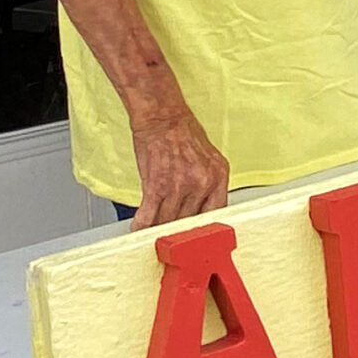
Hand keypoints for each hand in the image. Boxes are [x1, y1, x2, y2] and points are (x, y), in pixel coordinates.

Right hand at [126, 101, 228, 227]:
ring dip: (158, 231)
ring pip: (169, 222)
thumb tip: (199, 211)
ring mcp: (180, 186)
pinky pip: (149, 216)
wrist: (162, 116)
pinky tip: (138, 231)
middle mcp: (202, 183)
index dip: (204, 230)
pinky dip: (141, 226)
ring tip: (152, 237)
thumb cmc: (182, 133)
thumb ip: (207, 186)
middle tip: (170, 240)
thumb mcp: (207, 159)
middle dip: (178, 232)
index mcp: (219, 176)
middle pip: (190, 222)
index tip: (196, 238)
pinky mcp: (157, 186)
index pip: (216, 214)